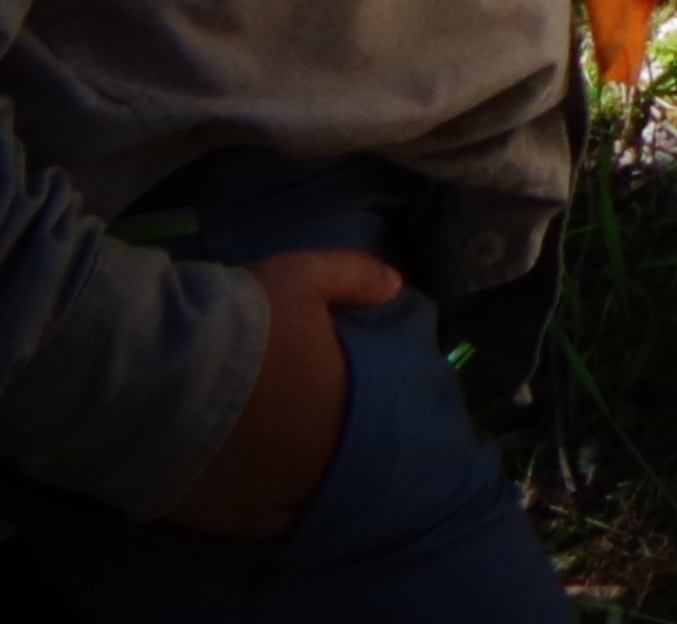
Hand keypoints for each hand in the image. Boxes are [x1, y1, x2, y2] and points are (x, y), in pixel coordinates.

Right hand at [159, 247, 399, 536]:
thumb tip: (396, 285)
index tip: (345, 408)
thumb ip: (355, 278)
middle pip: (333, 471)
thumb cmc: (236, 322)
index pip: (374, 432)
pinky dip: (254, 511)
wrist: (150, 369)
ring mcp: (264, 501)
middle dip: (325, 454)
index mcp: (343, 415)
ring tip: (276, 466)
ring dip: (293, 487)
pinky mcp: (216, 521)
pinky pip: (251, 528)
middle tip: (305, 435)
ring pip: (296, 505)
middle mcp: (311, 468)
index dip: (359, 420)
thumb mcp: (303, 278)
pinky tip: (244, 490)